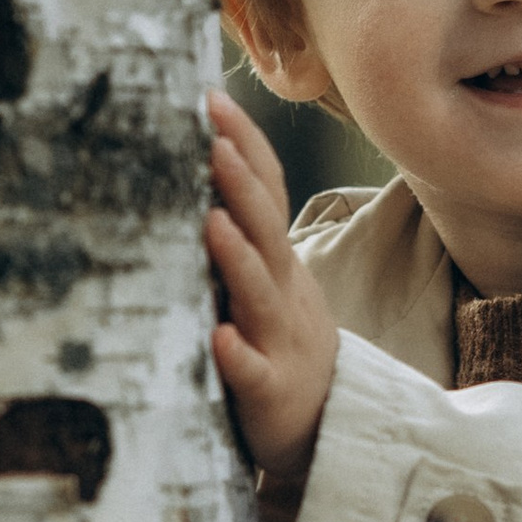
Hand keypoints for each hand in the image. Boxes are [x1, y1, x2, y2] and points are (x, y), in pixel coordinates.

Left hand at [206, 87, 338, 486]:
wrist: (325, 423)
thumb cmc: (278, 341)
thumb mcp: (265, 279)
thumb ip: (237, 230)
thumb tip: (197, 162)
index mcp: (278, 262)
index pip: (266, 192)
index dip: (244, 145)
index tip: (210, 98)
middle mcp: (283, 293)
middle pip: (265, 231)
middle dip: (240, 184)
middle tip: (211, 140)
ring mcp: (279, 341)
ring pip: (260, 295)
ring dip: (238, 258)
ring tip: (212, 222)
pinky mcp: (269, 392)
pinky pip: (254, 374)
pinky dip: (237, 355)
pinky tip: (218, 339)